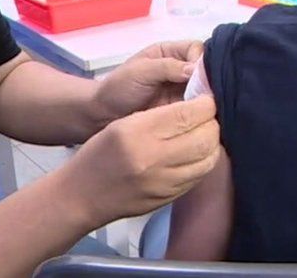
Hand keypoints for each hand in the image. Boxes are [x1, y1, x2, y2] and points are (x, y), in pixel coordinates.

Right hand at [56, 97, 220, 223]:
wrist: (83, 195)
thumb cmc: (99, 154)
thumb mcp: (121, 125)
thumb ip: (158, 116)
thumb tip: (195, 108)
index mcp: (138, 133)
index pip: (187, 114)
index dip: (205, 103)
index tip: (206, 98)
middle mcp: (154, 158)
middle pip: (205, 137)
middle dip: (213, 122)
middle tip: (208, 115)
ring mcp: (164, 182)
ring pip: (209, 158)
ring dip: (213, 142)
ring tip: (205, 132)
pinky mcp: (170, 198)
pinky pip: (200, 176)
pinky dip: (205, 160)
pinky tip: (197, 153)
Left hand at [94, 40, 204, 124]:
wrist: (102, 115)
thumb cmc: (117, 88)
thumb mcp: (139, 72)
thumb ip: (166, 67)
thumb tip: (196, 69)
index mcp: (170, 53)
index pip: (197, 50)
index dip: (202, 61)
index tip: (198, 76)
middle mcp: (180, 70)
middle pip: (206, 70)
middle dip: (209, 82)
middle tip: (208, 96)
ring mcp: (183, 91)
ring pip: (206, 91)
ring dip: (209, 99)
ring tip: (211, 109)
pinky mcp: (183, 111)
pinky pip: (200, 109)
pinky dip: (204, 113)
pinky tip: (208, 119)